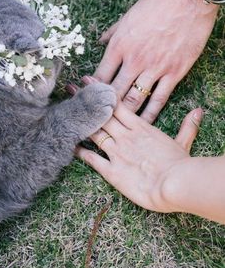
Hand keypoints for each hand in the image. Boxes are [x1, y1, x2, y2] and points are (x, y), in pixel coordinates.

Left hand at [76, 103, 202, 212]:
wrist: (175, 185)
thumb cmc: (179, 165)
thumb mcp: (183, 143)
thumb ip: (188, 126)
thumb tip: (199, 111)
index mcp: (141, 128)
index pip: (118, 106)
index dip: (102, 94)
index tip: (90, 82)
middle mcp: (126, 136)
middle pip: (102, 115)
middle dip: (87, 102)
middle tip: (72, 91)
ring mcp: (117, 152)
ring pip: (95, 133)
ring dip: (81, 122)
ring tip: (67, 112)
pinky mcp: (112, 170)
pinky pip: (93, 159)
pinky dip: (81, 152)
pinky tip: (71, 146)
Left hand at [92, 0, 217, 122]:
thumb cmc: (157, 1)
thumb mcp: (128, 15)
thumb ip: (112, 32)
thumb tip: (99, 41)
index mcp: (120, 45)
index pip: (100, 75)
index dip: (91, 91)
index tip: (88, 100)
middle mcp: (134, 60)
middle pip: (114, 92)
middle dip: (104, 108)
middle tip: (99, 121)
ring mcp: (155, 68)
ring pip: (134, 100)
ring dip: (124, 116)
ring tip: (116, 128)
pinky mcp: (174, 72)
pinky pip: (159, 99)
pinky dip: (150, 114)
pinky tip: (143, 124)